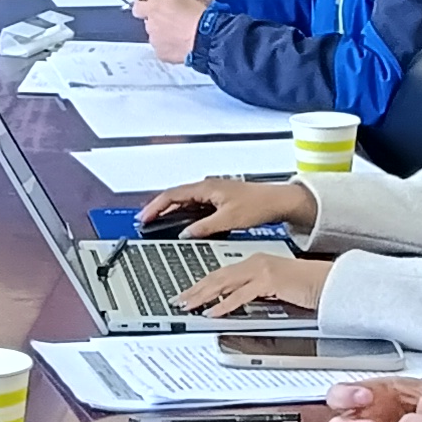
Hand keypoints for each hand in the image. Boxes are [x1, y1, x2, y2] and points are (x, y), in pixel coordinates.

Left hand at [132, 0, 211, 62]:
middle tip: (175, 21)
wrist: (207, 37)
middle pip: (149, 22)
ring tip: (181, 34)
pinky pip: (162, 48)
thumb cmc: (199, 16)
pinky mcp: (161, 54)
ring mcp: (155, 41)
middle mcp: (151, 25)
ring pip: (155, 36)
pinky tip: (181, 44)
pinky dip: (169, 47)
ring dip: (164, 34)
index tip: (153, 7)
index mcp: (154, 8)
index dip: (145, 7)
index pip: (138, 6)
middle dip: (159, 21)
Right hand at [142, 175, 310, 238]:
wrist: (278, 201)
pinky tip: (180, 224)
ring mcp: (212, 193)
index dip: (156, 206)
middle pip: (175, 196)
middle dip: (158, 208)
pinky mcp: (217, 200)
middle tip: (144, 221)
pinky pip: (194, 206)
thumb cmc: (258, 205)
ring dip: (170, 212)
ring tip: (157, 224)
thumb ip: (204, 227)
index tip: (144, 217)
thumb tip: (185, 234)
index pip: (173, 195)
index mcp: (206, 188)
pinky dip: (183, 214)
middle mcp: (207, 188)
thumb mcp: (229, 219)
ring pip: (184, 201)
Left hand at [174, 252, 320, 318]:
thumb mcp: (275, 288)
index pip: (222, 273)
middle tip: (179, 299)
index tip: (188, 293)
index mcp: (256, 263)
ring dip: (204, 296)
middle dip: (196, 289)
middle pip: (218, 276)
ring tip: (189, 305)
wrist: (330, 283)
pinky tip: (213, 312)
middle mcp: (256, 262)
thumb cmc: (307, 286)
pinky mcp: (271, 281)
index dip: (203, 284)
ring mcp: (262, 270)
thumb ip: (255, 292)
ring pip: (225, 283)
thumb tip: (235, 303)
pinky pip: (242, 295)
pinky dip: (225, 304)